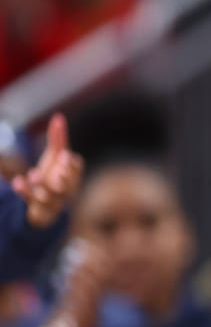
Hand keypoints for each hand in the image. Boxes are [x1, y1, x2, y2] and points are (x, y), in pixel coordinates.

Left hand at [10, 114, 83, 228]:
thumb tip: (59, 116)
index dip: (72, 165)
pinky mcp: (39, 210)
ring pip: (51, 197)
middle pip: (69, 187)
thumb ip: (58, 138)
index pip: (76, 169)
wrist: (43, 205)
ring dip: (42, 186)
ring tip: (33, 174)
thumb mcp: (54, 156)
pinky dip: (25, 193)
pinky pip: (32, 203)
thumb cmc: (53, 177)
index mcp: (71, 176)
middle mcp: (64, 190)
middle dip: (64, 179)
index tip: (64, 156)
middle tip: (57, 172)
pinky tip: (17, 183)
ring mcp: (52, 201)